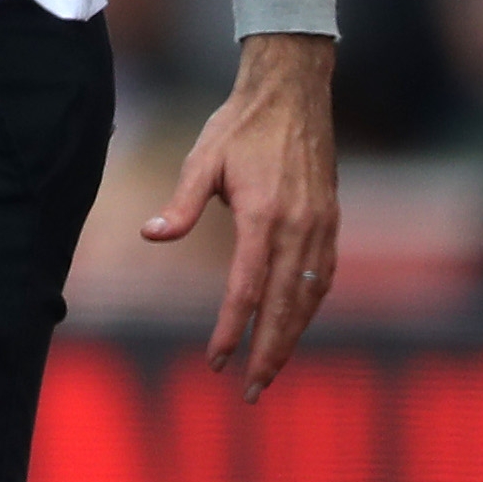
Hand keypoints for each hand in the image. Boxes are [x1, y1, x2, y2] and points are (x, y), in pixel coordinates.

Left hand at [142, 31, 338, 393]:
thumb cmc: (240, 125)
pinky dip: (310, 308)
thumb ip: (181, 204)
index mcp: (263, 216)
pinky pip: (323, 277)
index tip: (218, 361)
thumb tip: (151, 235)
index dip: (232, 330)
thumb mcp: (203, 159)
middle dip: (267, 353)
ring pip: (308, 298)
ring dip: (292, 338)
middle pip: (284, 306)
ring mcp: (320, 226)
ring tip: (272, 370)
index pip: (246, 290)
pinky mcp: (331, 220)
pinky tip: (296, 325)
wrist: (294, 91)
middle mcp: (298, 227)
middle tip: (250, 390)